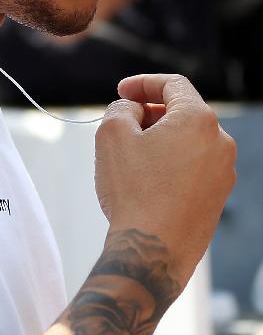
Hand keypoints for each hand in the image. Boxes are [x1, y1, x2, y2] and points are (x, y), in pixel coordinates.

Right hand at [95, 74, 235, 288]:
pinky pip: (192, 168)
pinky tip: (146, 183)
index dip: (142, 83)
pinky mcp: (217, 198)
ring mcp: (223, 173)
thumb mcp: (112, 134)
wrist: (153, 251)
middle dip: (150, 114)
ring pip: (187, 142)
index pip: (172, 84)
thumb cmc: (134, 192)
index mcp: (199, 120)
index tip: (122, 92)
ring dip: (159, 141)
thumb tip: (132, 110)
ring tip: (130, 160)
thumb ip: (121, 108)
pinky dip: (170, 165)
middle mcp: (220, 143)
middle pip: (182, 113)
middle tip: (121, 127)